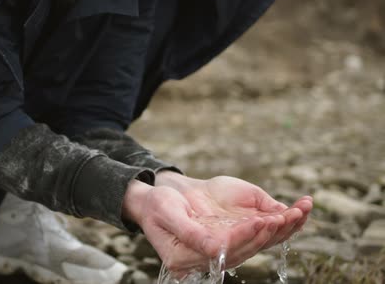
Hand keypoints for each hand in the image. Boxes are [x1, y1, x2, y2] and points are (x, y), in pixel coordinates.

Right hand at [122, 175, 312, 274]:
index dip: (243, 236)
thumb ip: (190, 233)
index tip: (261, 220)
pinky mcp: (229, 239)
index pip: (222, 250)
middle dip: (267, 233)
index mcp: (185, 258)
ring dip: (279, 229)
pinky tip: (294, 211)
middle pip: (243, 250)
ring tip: (298, 212)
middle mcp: (205, 259)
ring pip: (254, 244)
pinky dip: (277, 224)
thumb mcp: (168, 213)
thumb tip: (215, 250)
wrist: (158, 198)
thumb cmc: (158, 205)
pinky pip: (256, 235)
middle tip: (286, 215)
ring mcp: (219, 250)